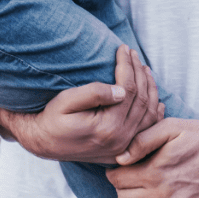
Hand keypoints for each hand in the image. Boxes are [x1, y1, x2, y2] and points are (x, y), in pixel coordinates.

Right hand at [0, 45, 164, 163]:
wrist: (42, 142)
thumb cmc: (52, 118)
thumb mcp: (66, 101)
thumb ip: (94, 94)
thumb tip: (122, 90)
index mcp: (108, 128)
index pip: (129, 89)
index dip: (128, 65)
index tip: (123, 47)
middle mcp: (120, 140)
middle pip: (141, 99)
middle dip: (139, 72)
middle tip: (133, 53)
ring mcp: (124, 147)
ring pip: (149, 114)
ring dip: (150, 89)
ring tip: (144, 69)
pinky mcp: (122, 150)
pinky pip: (147, 130)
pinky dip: (155, 113)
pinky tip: (156, 99)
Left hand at [106, 118, 198, 197]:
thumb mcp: (171, 127)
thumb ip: (142, 141)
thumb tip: (120, 158)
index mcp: (155, 172)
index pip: (118, 181)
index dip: (114, 172)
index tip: (119, 166)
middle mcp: (163, 195)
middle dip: (122, 185)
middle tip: (130, 174)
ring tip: (146, 183)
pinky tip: (159, 195)